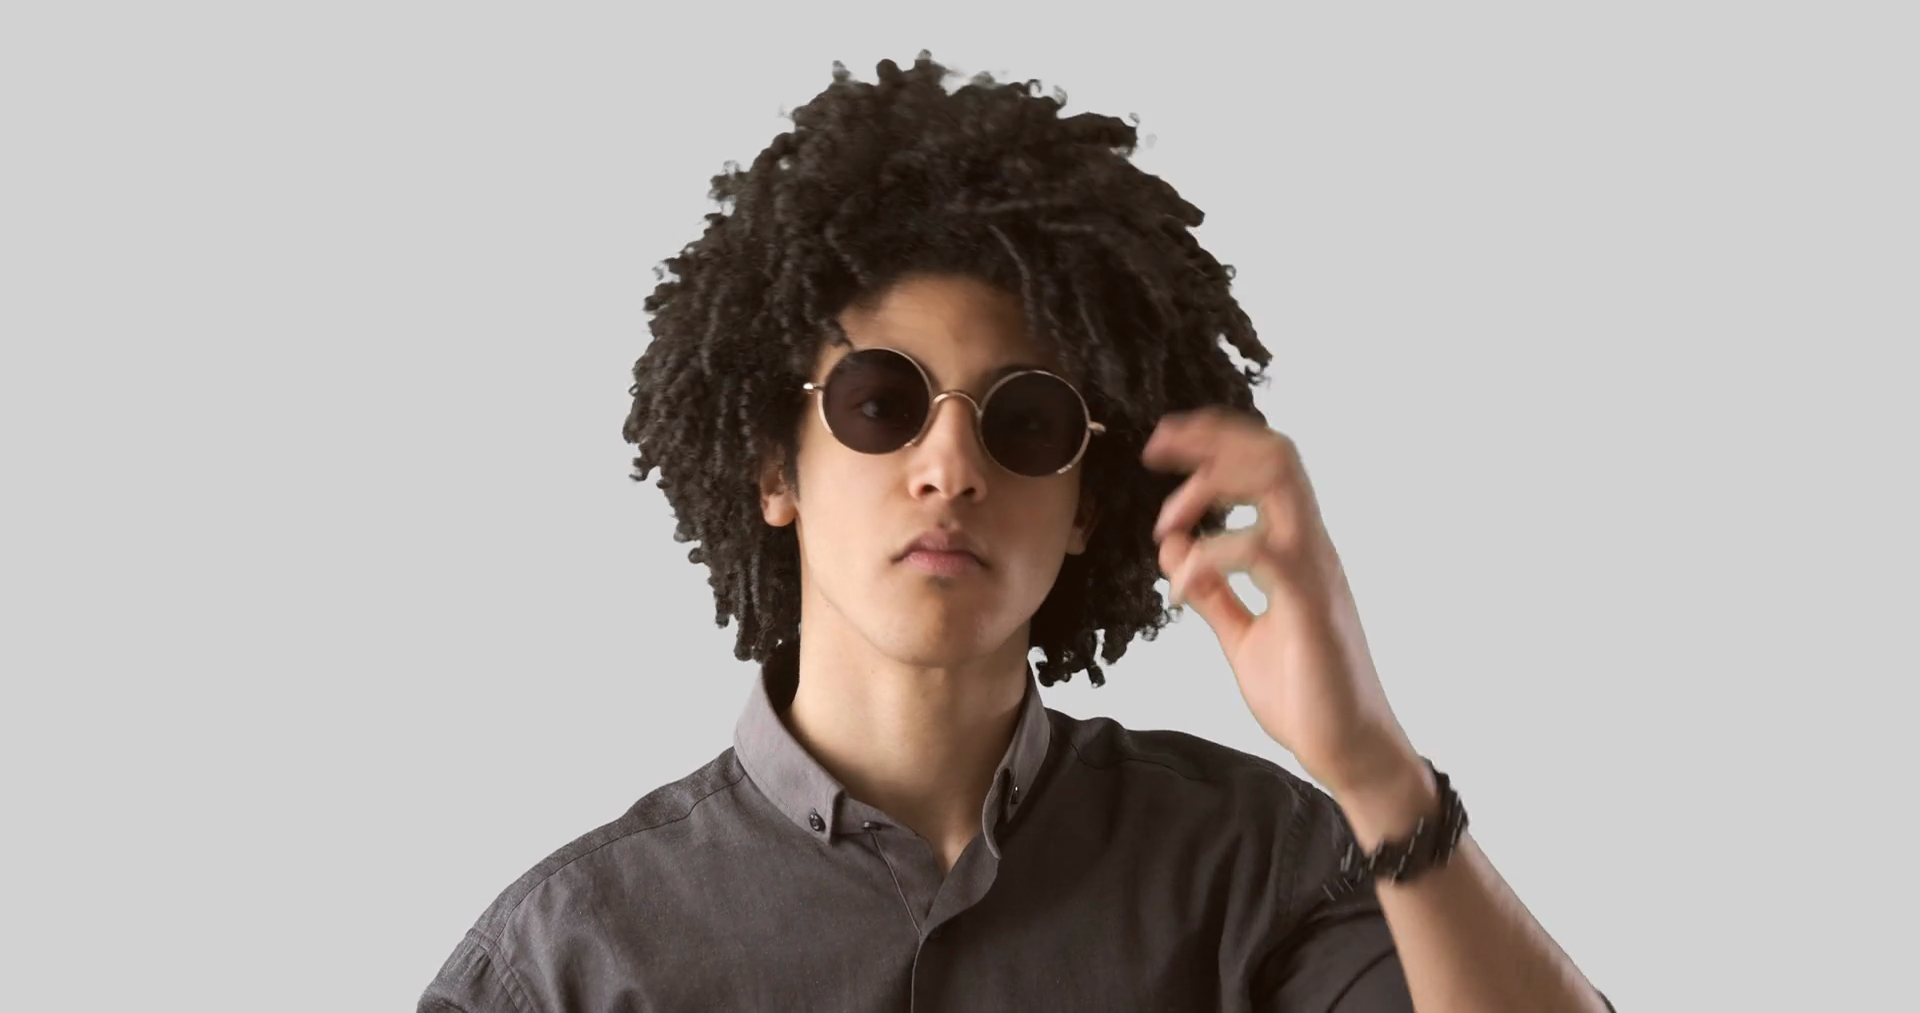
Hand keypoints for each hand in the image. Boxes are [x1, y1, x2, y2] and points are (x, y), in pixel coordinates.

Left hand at [1142, 408, 1420, 800]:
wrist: (1349, 751)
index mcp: (1297, 549)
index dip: (1215, 442)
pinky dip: (1210, 555)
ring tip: (1167, 521)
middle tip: (1158, 450)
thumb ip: (1212, 591)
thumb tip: (1175, 547)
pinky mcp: (1309, 603)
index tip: (1165, 449)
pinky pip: (1261, 550)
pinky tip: (1182, 587)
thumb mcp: (1241, 636)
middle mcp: (1311, 546)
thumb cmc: (1306, 696)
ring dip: (1209, 485)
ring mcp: (1314, 570)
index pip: (1265, 465)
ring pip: (1276, 481)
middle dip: (1210, 439)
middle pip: (1273, 453)